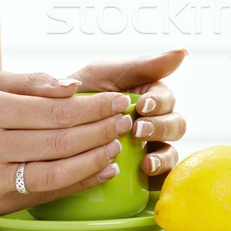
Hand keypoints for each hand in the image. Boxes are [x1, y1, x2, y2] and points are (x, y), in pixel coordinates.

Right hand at [0, 72, 134, 214]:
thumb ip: (31, 82)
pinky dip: (81, 183)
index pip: (57, 112)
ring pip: (58, 172)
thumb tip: (72, 87)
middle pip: (61, 141)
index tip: (118, 100)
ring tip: (116, 144)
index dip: (94, 107)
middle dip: (101, 130)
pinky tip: (103, 169)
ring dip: (95, 159)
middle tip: (124, 121)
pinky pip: (48, 194)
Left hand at [71, 49, 186, 189]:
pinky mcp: (142, 173)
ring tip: (145, 162)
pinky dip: (159, 178)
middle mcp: (155, 122)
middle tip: (137, 130)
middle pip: (176, 125)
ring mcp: (149, 149)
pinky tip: (146, 177)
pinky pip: (160, 178)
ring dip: (163, 157)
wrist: (48, 126)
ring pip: (172, 152)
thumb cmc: (80, 93)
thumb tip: (183, 51)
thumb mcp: (105, 73)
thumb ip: (143, 64)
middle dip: (160, 128)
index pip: (167, 99)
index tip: (142, 106)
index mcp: (150, 96)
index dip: (159, 102)